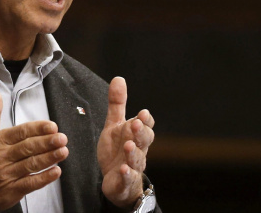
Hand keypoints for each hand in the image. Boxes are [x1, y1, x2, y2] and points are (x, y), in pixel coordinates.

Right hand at [0, 86, 68, 210]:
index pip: (21, 132)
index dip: (37, 129)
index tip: (52, 126)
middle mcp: (3, 156)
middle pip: (28, 147)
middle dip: (46, 142)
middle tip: (62, 138)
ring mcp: (8, 174)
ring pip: (31, 164)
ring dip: (49, 158)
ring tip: (63, 152)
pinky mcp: (12, 190)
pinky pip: (30, 183)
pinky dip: (43, 178)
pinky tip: (55, 172)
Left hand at [97, 77, 154, 208]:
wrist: (116, 180)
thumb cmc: (117, 150)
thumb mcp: (114, 125)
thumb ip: (117, 104)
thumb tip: (119, 78)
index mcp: (135, 135)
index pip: (146, 127)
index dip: (145, 121)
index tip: (142, 114)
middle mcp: (137, 150)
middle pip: (144, 141)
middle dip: (141, 133)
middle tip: (135, 124)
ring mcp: (132, 166)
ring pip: (137, 160)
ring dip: (133, 153)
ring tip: (128, 145)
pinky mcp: (124, 181)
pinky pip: (127, 178)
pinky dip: (126, 174)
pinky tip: (123, 169)